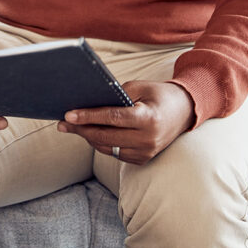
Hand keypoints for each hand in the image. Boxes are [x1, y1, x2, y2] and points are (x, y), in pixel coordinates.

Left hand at [56, 81, 195, 163]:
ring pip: (108, 148)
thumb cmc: (159, 95)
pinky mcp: (143, 159)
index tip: (68, 114)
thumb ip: (116, 94)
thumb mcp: (140, 87)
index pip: (112, 118)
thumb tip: (88, 101)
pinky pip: (115, 153)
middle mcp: (147, 139)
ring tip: (71, 127)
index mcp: (148, 119)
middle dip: (81, 129)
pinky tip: (89, 133)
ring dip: (88, 137)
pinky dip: (101, 143)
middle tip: (62, 122)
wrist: (186, 112)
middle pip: (106, 136)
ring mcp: (146, 152)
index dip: (88, 116)